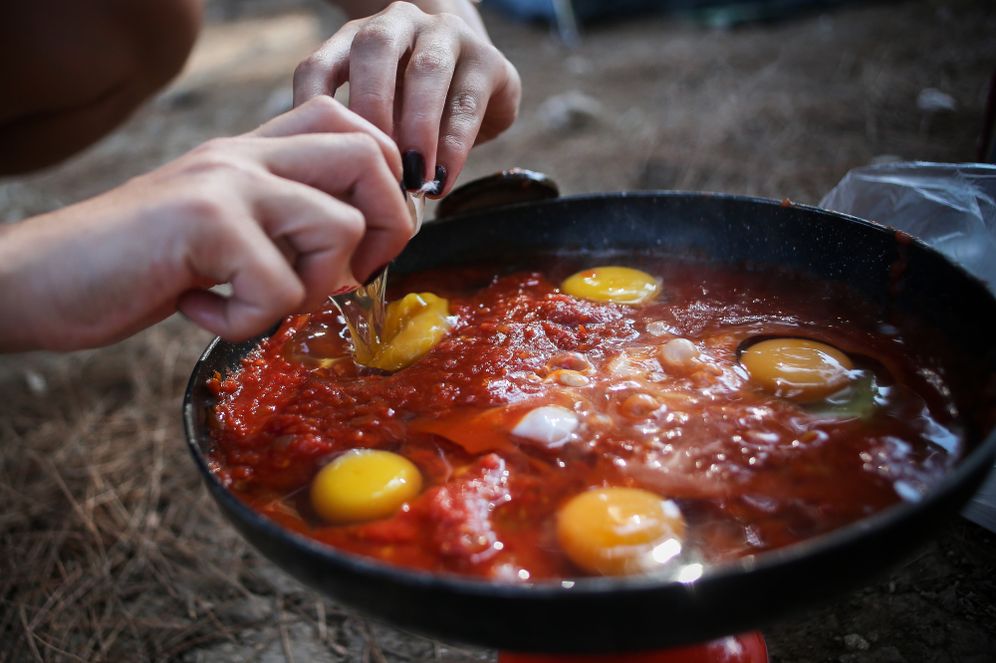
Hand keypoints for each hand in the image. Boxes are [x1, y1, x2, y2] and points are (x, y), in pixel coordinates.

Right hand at [0, 97, 410, 351]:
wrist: (40, 278)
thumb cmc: (135, 265)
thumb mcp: (219, 229)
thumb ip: (278, 226)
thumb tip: (356, 263)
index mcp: (253, 152)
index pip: (357, 128)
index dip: (388, 186)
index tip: (369, 244)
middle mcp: (245, 155)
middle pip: (370, 157)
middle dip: (386, 229)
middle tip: (350, 278)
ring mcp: (226, 184)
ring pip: (338, 228)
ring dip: (312, 289)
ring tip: (255, 301)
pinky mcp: (204, 223)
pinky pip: (279, 288)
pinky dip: (249, 321)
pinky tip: (202, 311)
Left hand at [294, 0, 520, 195]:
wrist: (482, 90)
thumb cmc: (417, 114)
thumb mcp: (383, 119)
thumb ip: (362, 138)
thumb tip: (339, 191)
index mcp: (359, 39)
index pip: (321, 64)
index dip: (312, 108)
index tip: (316, 153)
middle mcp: (400, 24)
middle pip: (375, 48)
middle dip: (370, 105)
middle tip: (372, 159)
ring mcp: (447, 36)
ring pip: (427, 70)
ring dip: (417, 127)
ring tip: (413, 177)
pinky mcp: (489, 61)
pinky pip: (467, 103)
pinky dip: (453, 146)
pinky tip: (442, 179)